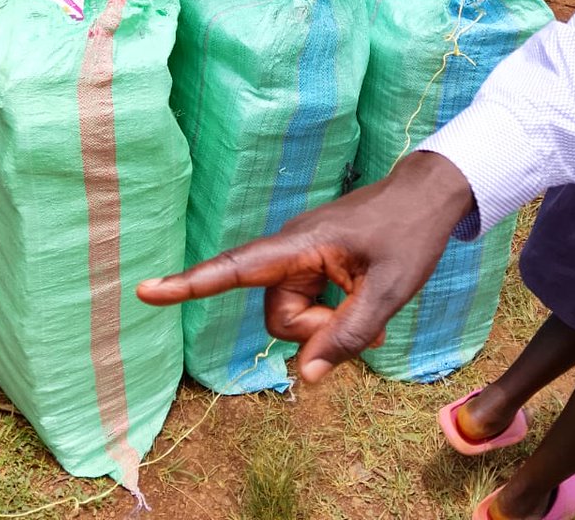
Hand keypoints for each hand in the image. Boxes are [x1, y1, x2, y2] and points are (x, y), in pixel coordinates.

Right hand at [137, 151, 473, 381]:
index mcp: (300, 244)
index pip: (236, 268)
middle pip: (278, 314)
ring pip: (293, 316)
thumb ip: (346, 336)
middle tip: (364, 319)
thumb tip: (304, 377)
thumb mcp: (387, 293)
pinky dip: (332, 317)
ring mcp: (301, 256)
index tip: (146, 290)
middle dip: (315, 331)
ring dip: (328, 326)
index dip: (190, 284)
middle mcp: (291, 248)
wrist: (428, 196)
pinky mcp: (313, 263)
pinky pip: (308, 305)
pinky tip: (365, 314)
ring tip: (371, 314)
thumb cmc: (409, 235)